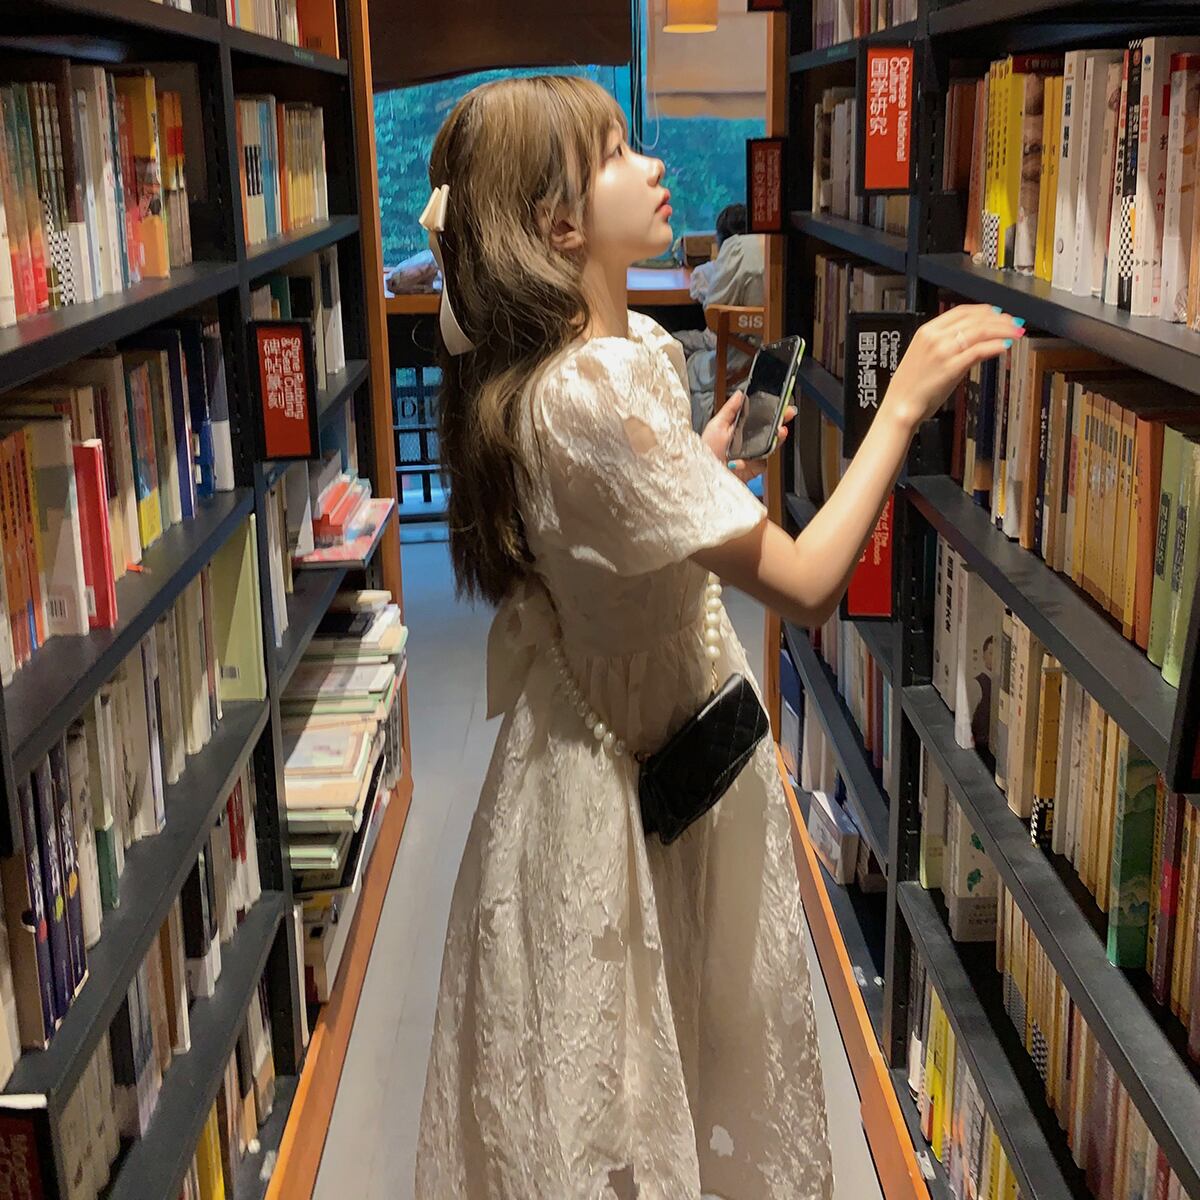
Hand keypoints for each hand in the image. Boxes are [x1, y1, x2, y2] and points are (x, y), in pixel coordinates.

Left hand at [701, 391, 795, 483]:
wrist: (705, 472)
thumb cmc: (708, 449)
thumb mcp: (717, 425)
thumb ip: (730, 409)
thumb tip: (740, 393)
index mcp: (743, 427)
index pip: (763, 417)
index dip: (774, 410)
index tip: (783, 404)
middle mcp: (752, 439)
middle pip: (771, 430)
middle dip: (781, 422)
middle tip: (786, 415)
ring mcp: (755, 453)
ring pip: (771, 445)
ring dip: (776, 439)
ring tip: (779, 432)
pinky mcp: (755, 467)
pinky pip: (762, 462)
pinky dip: (752, 461)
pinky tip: (741, 461)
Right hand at [883, 305, 1023, 432]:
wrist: (900, 405)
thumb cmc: (912, 385)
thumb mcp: (927, 356)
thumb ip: (948, 343)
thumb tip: (976, 339)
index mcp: (927, 331)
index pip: (962, 311)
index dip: (985, 310)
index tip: (998, 314)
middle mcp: (935, 337)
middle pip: (975, 319)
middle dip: (1000, 319)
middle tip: (1014, 323)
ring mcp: (943, 352)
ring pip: (981, 331)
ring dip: (1003, 330)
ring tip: (1016, 333)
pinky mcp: (951, 367)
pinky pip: (979, 351)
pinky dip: (995, 346)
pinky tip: (1005, 346)